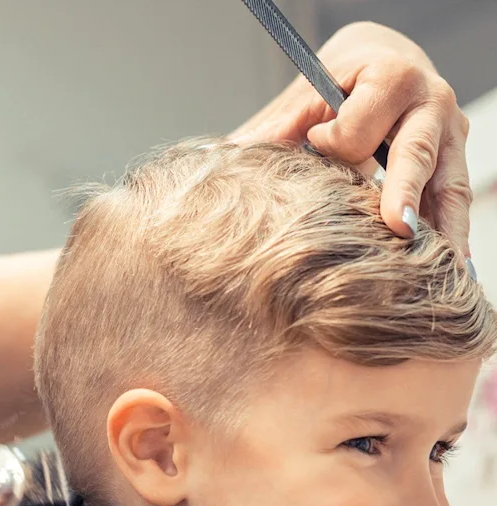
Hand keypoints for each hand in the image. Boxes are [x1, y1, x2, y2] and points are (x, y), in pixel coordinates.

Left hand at [230, 21, 471, 254]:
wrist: (384, 63)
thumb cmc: (338, 82)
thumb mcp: (308, 93)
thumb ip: (277, 125)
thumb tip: (224, 156)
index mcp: (392, 78)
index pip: (360, 127)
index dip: (332, 143)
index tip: (315, 141)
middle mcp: (431, 103)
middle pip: (416, 153)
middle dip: (405, 191)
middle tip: (397, 228)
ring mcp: (451, 134)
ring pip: (448, 185)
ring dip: (444, 229)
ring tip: (441, 269)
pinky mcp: (455, 160)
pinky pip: (453, 201)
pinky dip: (452, 234)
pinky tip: (452, 268)